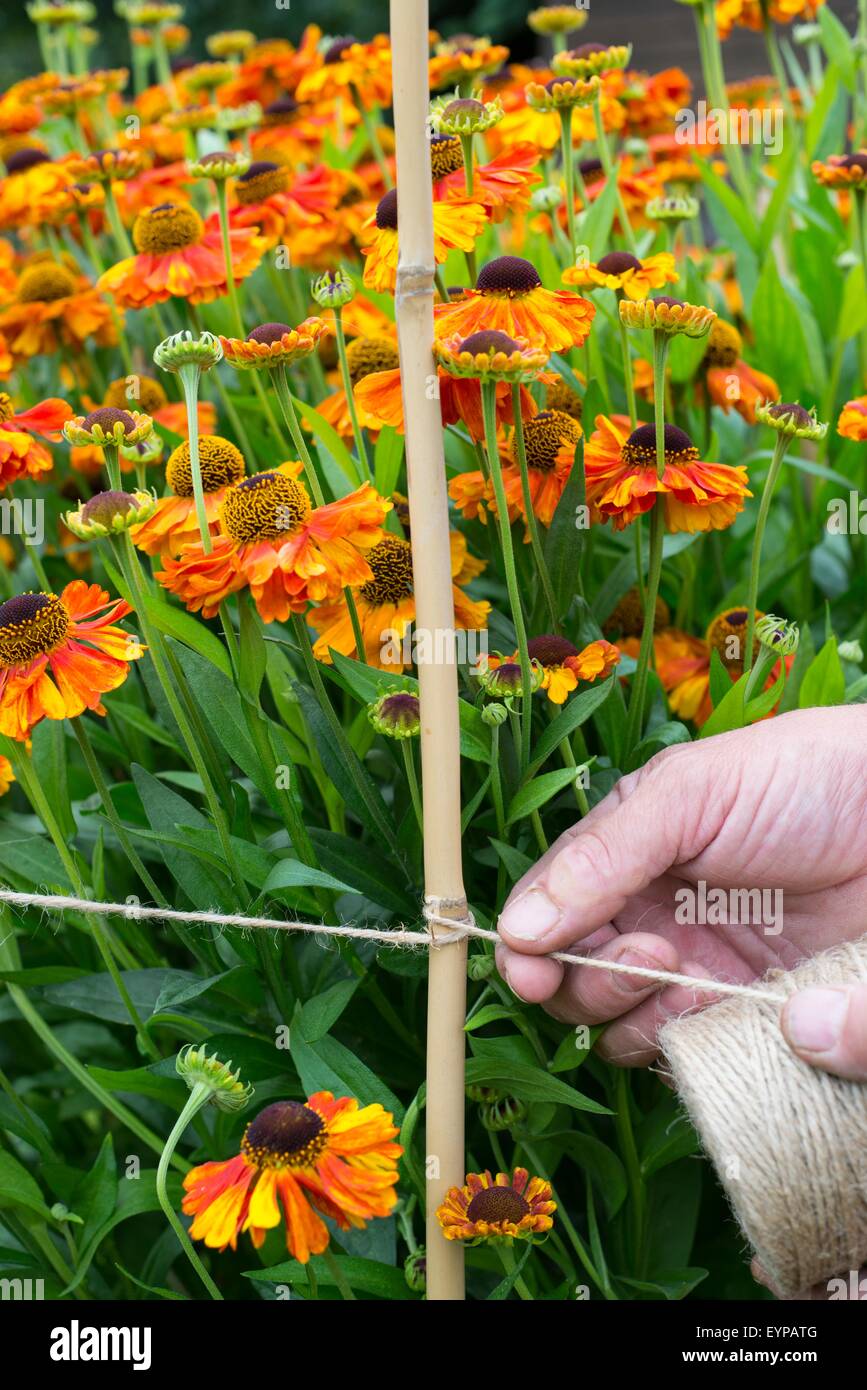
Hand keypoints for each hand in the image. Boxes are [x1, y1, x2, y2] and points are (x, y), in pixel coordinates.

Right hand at [496, 707, 866, 1067]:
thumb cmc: (795, 781)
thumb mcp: (688, 795)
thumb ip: (601, 856)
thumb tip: (517, 929)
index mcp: (620, 855)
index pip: (542, 912)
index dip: (527, 948)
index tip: (532, 969)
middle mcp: (646, 915)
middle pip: (570, 980)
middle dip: (586, 980)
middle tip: (648, 956)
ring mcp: (692, 967)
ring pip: (617, 1026)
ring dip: (631, 1013)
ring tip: (682, 973)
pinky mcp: (740, 1012)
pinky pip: (684, 1051)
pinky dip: (680, 1040)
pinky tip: (715, 1002)